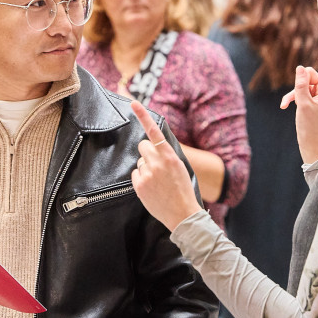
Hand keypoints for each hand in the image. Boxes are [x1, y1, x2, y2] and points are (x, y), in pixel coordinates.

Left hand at [130, 100, 202, 230]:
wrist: (183, 214)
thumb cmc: (183, 190)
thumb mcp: (180, 167)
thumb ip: (167, 155)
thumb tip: (152, 147)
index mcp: (169, 156)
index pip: (154, 131)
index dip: (143, 115)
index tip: (134, 103)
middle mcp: (157, 162)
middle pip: (142, 146)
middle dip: (147, 152)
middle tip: (156, 164)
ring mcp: (147, 174)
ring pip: (140, 161)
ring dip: (146, 167)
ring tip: (158, 181)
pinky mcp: (139, 185)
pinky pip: (135, 174)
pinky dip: (141, 179)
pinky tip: (152, 187)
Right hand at [280, 33, 317, 164]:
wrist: (311, 145)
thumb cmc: (311, 126)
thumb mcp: (303, 104)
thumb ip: (301, 84)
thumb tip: (301, 67)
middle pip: (310, 74)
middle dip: (300, 83)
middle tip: (298, 98)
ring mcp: (317, 96)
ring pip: (302, 83)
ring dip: (293, 92)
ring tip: (288, 105)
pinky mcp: (309, 101)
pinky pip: (299, 92)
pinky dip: (291, 97)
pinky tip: (284, 106)